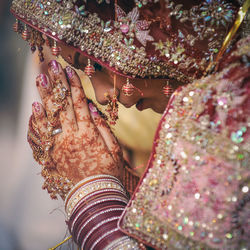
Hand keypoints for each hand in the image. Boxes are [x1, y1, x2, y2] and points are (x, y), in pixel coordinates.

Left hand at [28, 60, 122, 198]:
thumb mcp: (114, 148)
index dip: (75, 86)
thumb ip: (103, 127)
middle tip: (52, 66)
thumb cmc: (108, 171)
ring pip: (51, 117)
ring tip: (40, 79)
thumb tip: (92, 108)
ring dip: (45, 97)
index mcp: (89, 134)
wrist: (94, 194)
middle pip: (64, 105)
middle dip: (59, 84)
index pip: (80, 104)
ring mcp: (60, 146)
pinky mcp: (52, 155)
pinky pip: (42, 136)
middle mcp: (72, 137)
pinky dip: (38, 121)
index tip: (70, 71)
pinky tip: (35, 107)